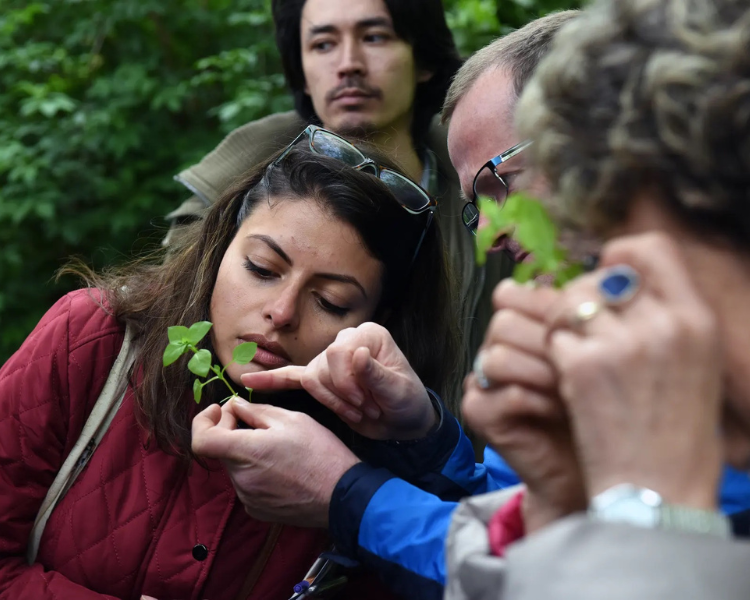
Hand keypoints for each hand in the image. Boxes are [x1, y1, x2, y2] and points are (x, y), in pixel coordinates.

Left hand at [191, 399, 359, 526]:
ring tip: (275, 443)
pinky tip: (278, 465)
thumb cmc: (321, 452)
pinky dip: (254, 470)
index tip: (220, 409)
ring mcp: (247, 498)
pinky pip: (246, 483)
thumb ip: (256, 411)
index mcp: (246, 452)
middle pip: (221, 450)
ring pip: (235, 466)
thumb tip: (235, 406)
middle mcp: (240, 479)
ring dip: (245, 451)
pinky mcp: (257, 510)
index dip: (203, 420)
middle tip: (255, 418)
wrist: (342, 495)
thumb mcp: (291, 419)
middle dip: (231, 430)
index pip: (201, 439)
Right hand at [241, 323, 436, 439]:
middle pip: (321, 367)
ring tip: (356, 411)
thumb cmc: (407, 402)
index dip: (347, 382)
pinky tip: (249, 381)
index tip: (366, 402)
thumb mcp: (399, 391)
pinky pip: (292, 377)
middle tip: (364, 409)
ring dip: (331, 402)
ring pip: (310, 379)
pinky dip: (272, 380)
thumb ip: (378, 375)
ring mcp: (331, 360)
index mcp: (367, 335)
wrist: (404, 422)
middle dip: (340, 395)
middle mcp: (346, 341)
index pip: (338, 352)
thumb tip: (359, 355)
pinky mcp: (321, 380)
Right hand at [463, 280, 585, 531]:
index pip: (513, 295)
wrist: (594, 468)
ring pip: (498, 354)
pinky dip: (538, 398)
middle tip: (584, 359)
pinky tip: (564, 408)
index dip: (549, 306)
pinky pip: (503, 392)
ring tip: (576, 387)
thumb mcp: (599, 352)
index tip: (590, 325)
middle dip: (548, 339)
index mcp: (520, 327)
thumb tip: (612, 267)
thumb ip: (592, 314)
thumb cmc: (605, 407)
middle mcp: (496, 349)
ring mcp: (484, 381)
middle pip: (503, 321)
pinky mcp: (480, 413)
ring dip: (544, 369)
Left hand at [547, 233, 722, 508]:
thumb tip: (621, 279)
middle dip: (581, 299)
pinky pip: (554, 337)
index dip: (619, 254)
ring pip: (569, 303)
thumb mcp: (696, 365)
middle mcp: (663, 324)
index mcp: (697, 320)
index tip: (604, 273)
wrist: (659, 489)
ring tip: (571, 352)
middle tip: (579, 327)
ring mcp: (622, 344)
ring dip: (562, 324)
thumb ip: (667, 319)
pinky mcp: (584, 367)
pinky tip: (565, 376)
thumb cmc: (675, 432)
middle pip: (599, 277)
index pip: (653, 248)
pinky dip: (552, 353)